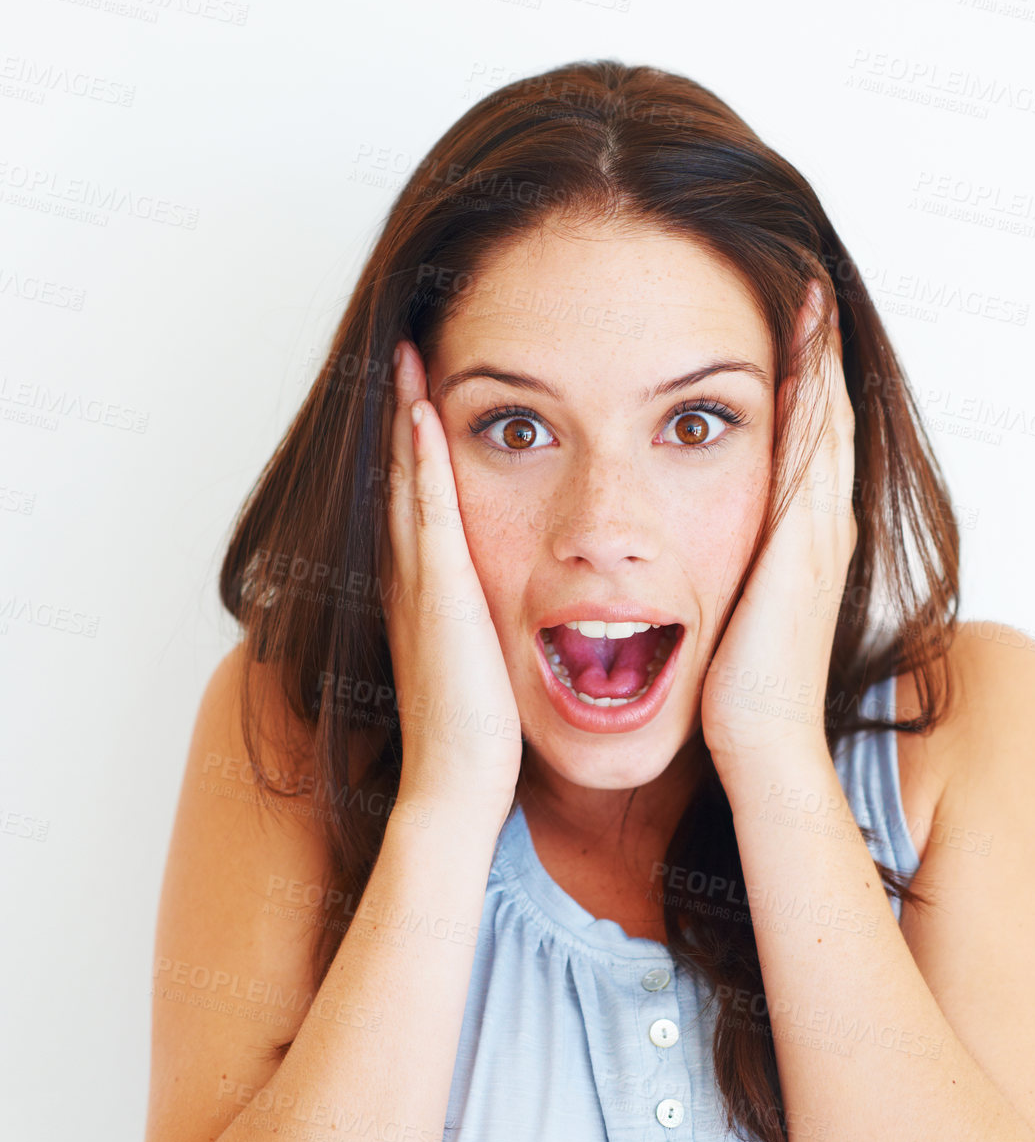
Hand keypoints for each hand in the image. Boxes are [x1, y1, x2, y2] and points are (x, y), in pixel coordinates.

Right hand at [381, 341, 523, 821]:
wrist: (458, 789)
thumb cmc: (480, 742)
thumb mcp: (488, 671)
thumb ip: (493, 635)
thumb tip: (523, 623)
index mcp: (427, 598)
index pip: (421, 506)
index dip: (419, 452)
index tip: (428, 398)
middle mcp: (412, 583)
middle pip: (403, 480)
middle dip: (403, 416)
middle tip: (406, 352)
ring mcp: (419, 587)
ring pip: (409, 483)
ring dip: (406, 417)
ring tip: (408, 356)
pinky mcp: (438, 598)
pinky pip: (429, 512)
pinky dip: (423, 461)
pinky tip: (424, 412)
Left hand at [700, 278, 856, 780]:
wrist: (762, 747)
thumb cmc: (737, 699)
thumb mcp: (726, 624)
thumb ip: (719, 585)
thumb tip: (682, 571)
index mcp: (802, 547)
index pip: (807, 447)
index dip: (802, 388)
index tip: (785, 329)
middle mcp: (823, 531)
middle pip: (828, 418)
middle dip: (819, 353)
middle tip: (808, 283)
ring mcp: (823, 533)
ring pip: (828, 420)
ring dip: (820, 355)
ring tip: (809, 292)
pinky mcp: (808, 541)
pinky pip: (815, 444)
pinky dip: (812, 391)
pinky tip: (798, 343)